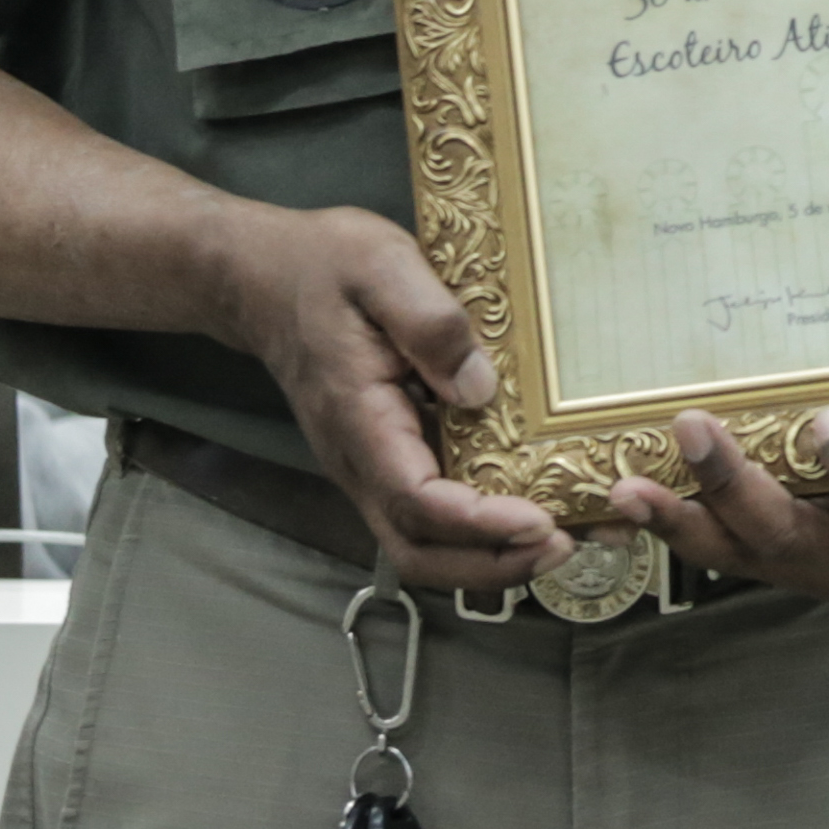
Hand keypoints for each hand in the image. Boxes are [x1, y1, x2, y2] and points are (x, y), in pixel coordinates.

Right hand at [206, 202, 564, 593]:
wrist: (264, 275)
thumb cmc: (321, 264)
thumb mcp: (380, 265)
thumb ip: (429, 323)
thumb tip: (481, 388)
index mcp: (358, 419)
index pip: (416, 500)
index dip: (478, 523)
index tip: (539, 520)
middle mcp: (360, 459)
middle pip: (418, 549)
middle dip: (492, 563)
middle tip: (564, 545)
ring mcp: (371, 463)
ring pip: (424, 542)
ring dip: (490, 556)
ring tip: (564, 535)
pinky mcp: (389, 454)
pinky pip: (431, 512)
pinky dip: (481, 527)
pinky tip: (532, 502)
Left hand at [601, 406, 828, 602]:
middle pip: (794, 536)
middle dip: (734, 487)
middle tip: (693, 426)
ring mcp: (811, 569)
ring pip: (740, 551)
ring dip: (680, 516)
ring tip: (627, 488)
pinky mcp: (773, 563)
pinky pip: (717, 548)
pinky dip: (671, 522)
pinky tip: (625, 496)